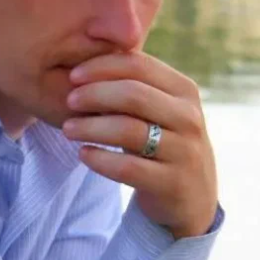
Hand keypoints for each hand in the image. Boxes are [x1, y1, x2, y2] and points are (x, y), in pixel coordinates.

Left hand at [62, 52, 216, 238]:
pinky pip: (128, 167)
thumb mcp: (157, 110)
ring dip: (91, 127)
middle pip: (133, 94)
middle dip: (94, 94)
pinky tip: (83, 154)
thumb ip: (132, 86)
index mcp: (184, 90)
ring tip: (68, 129)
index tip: (73, 75)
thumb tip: (82, 62)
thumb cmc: (162, 143)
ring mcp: (184, 151)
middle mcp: (189, 117)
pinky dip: (100, 159)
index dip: (102, 67)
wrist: (191, 197)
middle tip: (69, 101)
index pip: (139, 65)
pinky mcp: (173, 183)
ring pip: (128, 131)